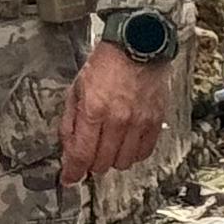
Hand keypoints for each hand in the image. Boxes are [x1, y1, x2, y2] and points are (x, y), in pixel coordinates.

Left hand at [60, 40, 172, 185]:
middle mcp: (118, 120)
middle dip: (90, 164)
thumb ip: (71, 121)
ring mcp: (139, 122)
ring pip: (124, 162)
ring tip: (108, 147)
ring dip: (112, 160)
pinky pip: (144, 153)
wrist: (138, 45)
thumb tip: (68, 149)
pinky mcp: (155, 121)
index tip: (69, 178)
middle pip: (102, 163)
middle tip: (88, 155)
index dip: (72, 172)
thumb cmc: (106, 64)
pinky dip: (133, 154)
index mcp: (94, 110)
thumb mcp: (77, 88)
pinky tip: (126, 144)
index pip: (81, 154)